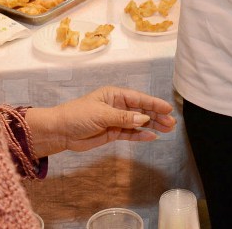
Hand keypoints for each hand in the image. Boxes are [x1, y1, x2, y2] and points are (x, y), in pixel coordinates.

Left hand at [27, 86, 175, 155]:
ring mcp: (116, 120)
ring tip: (167, 129)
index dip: (154, 103)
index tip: (168, 109)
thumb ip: (124, 118)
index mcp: (114, 95)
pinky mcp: (112, 133)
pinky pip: (130, 134)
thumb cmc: (78, 115)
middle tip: (172, 123)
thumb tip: (144, 119)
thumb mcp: (102, 114)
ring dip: (152, 125)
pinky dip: (140, 136)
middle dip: (156, 116)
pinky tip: (152, 137)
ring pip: (138, 123)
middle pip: (141, 110)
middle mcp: (117, 106)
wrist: (60, 131)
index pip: (138, 99)